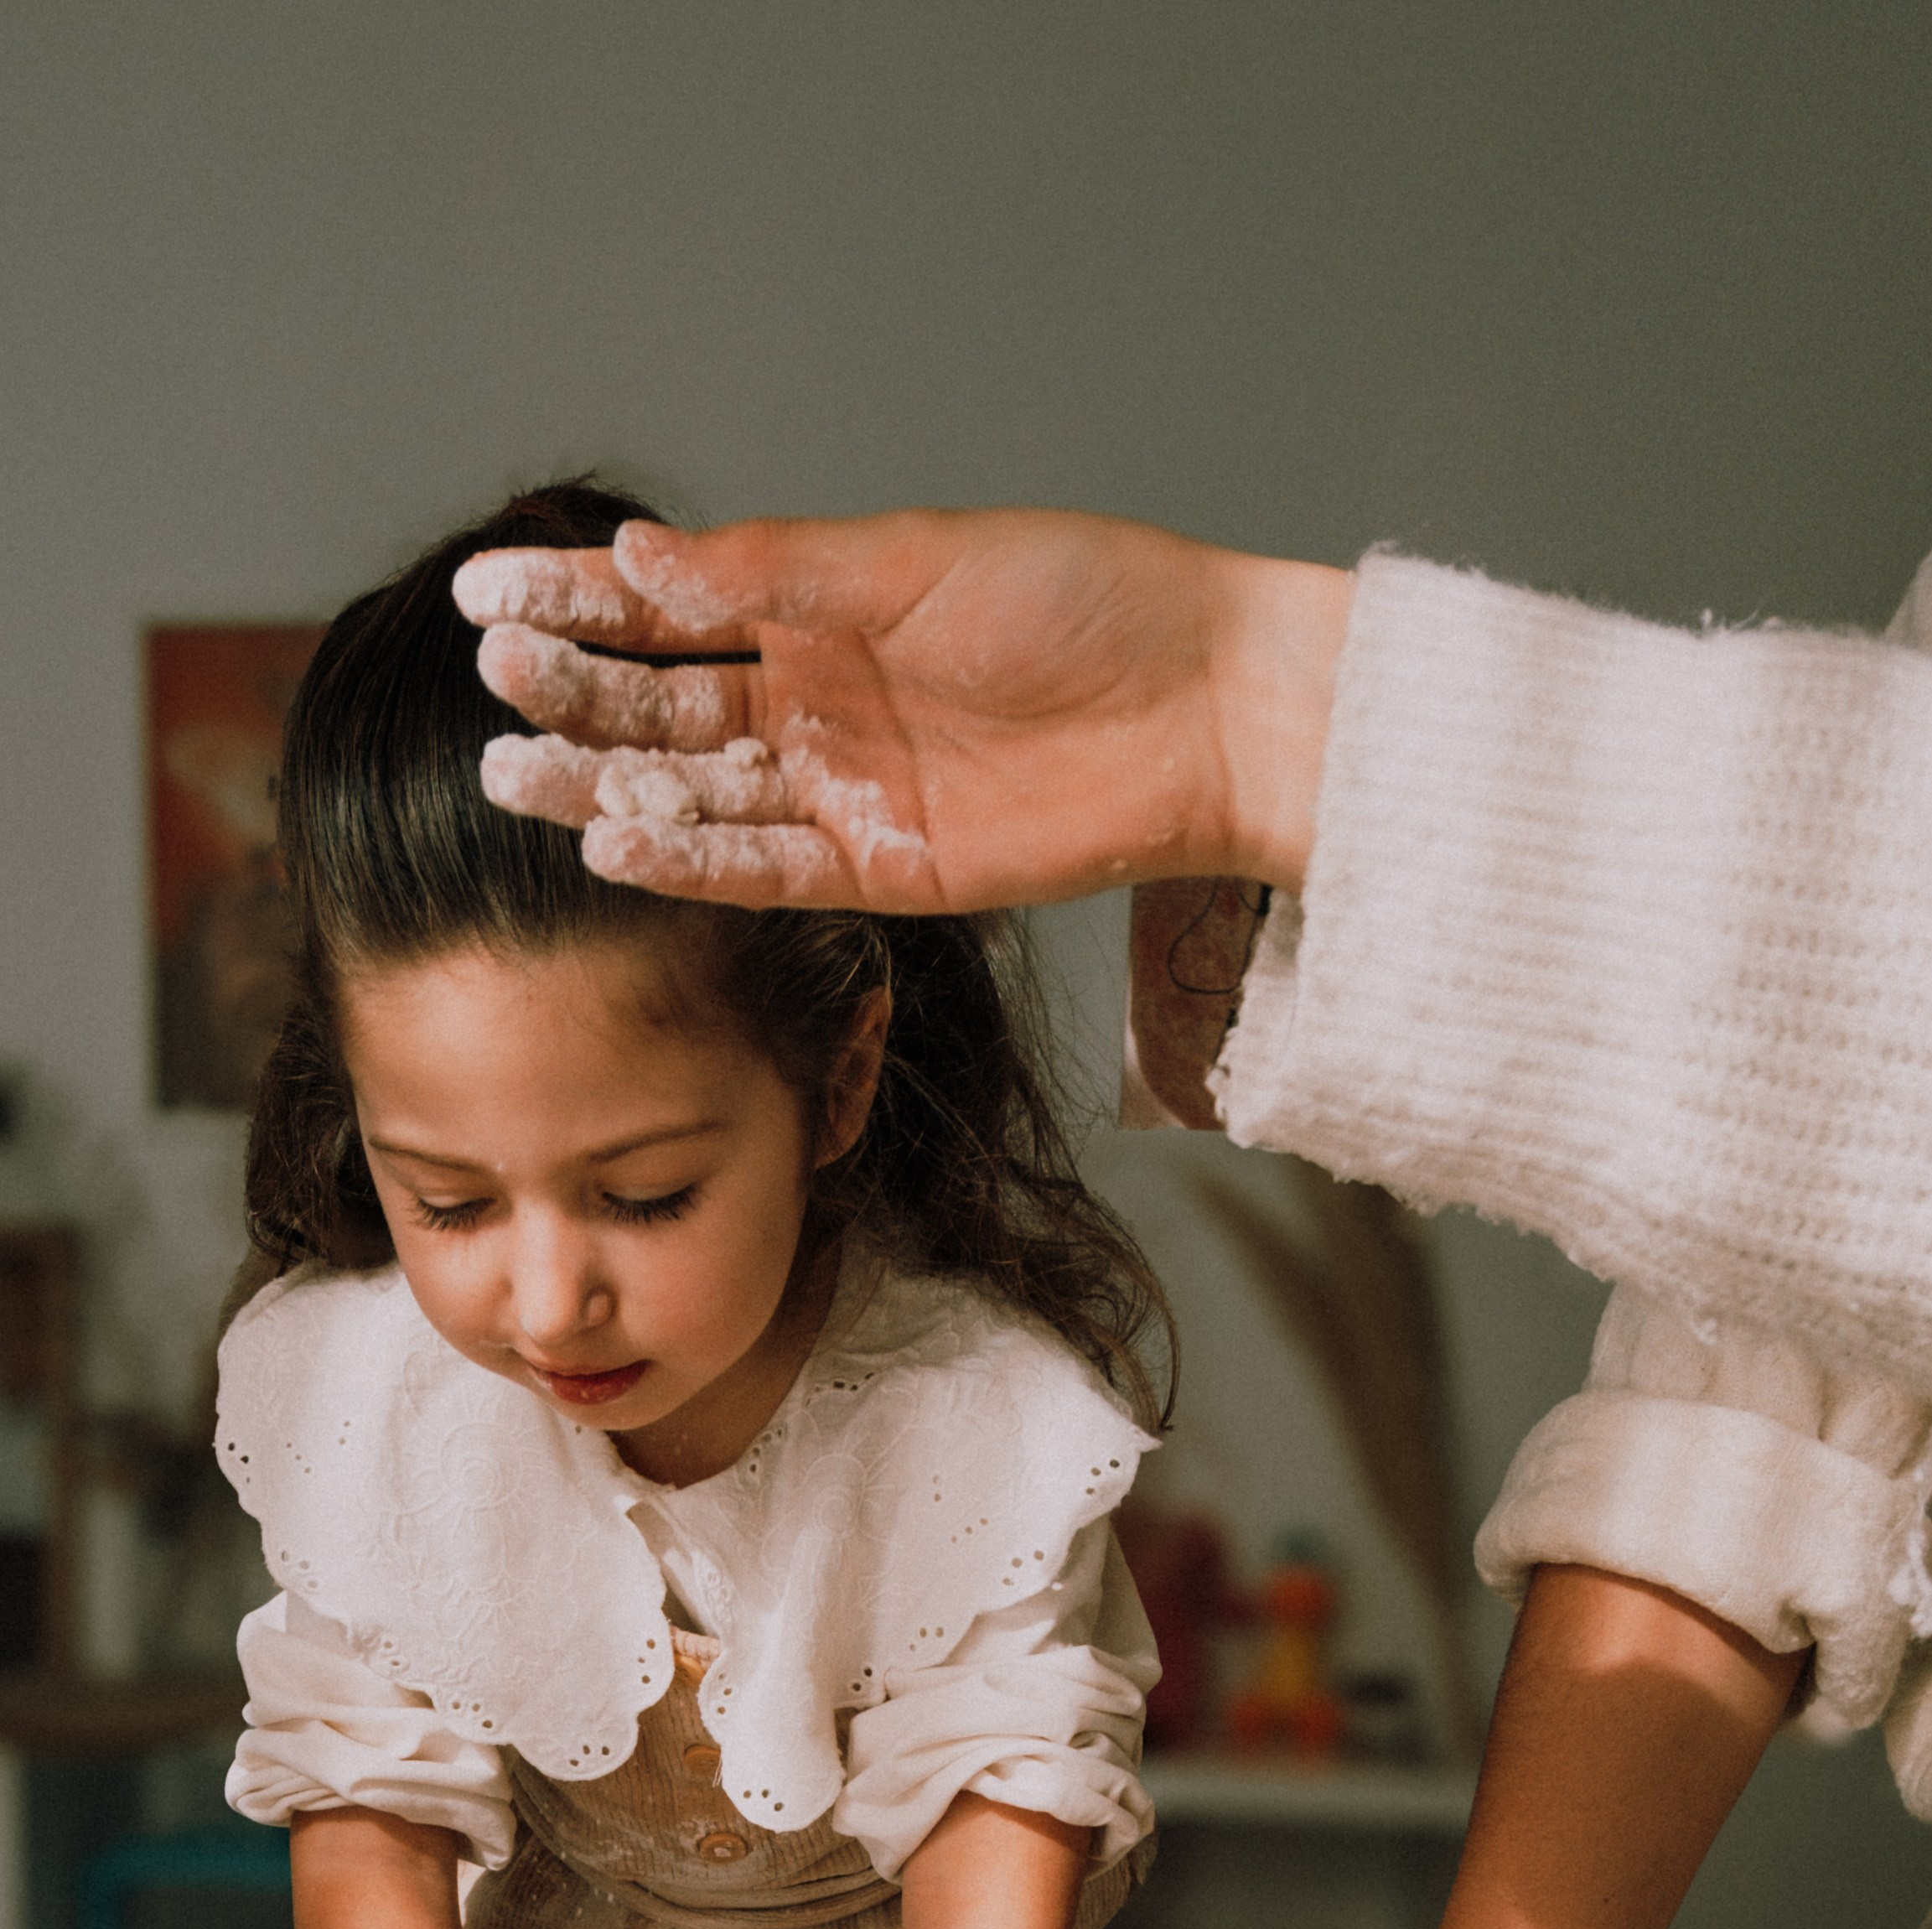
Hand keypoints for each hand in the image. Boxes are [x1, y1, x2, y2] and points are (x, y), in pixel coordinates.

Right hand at [452, 508, 1350, 911]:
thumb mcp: (914, 560)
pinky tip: (615, 843)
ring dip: (605, 785)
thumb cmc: (1084, 603)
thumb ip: (774, 569)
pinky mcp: (883, 869)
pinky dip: (692, 862)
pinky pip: (765, 871)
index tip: (484, 594)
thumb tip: (638, 554)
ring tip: (512, 773)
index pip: (669, 605)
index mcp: (820, 610)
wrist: (1202, 707)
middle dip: (575, 694)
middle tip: (493, 682)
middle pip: (665, 706)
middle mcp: (818, 703)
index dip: (576, 601)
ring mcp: (844, 790)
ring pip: (697, 793)